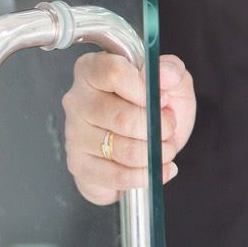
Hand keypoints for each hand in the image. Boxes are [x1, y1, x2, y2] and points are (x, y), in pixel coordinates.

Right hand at [61, 52, 195, 204]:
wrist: (151, 141)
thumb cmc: (157, 107)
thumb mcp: (173, 83)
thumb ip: (173, 71)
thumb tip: (165, 75)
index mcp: (93, 70)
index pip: (114, 74)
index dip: (146, 91)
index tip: (163, 99)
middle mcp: (77, 100)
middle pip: (123, 118)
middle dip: (159, 129)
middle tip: (169, 128)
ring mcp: (74, 134)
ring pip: (125, 150)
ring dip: (157, 153)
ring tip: (164, 147)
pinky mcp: (79, 164)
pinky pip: (118, 176)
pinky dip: (147, 175)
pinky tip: (158, 168)